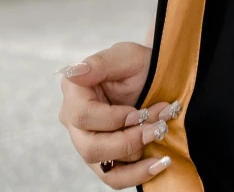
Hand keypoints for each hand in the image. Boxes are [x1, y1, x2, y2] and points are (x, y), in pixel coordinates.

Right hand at [58, 42, 176, 186]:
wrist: (155, 77)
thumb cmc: (139, 64)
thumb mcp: (126, 55)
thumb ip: (101, 63)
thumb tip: (73, 72)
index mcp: (74, 91)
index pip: (83, 116)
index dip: (113, 119)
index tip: (139, 112)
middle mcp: (73, 120)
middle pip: (90, 147)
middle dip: (127, 141)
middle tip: (156, 128)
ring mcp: (87, 141)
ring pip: (103, 167)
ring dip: (137, 153)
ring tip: (160, 134)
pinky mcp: (103, 157)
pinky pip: (114, 177)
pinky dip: (137, 174)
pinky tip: (159, 163)